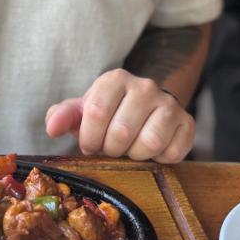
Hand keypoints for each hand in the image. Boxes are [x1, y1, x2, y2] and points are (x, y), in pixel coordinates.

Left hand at [45, 69, 194, 162]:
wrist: (144, 110)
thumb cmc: (108, 113)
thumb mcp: (82, 111)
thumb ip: (62, 115)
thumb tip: (52, 127)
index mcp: (115, 79)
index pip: (96, 112)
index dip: (89, 138)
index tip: (90, 145)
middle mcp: (146, 86)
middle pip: (121, 131)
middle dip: (111, 149)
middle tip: (111, 147)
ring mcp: (169, 104)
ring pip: (149, 143)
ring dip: (135, 155)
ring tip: (130, 148)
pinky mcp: (187, 123)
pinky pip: (172, 153)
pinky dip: (158, 160)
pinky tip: (151, 151)